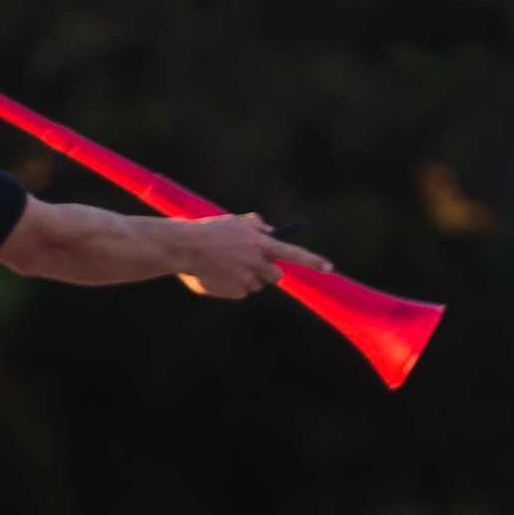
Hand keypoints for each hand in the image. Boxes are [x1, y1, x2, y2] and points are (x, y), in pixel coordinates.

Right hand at [174, 213, 331, 299]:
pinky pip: (240, 292)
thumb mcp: (233, 221)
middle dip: (268, 272)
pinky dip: (232, 286)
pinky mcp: (234, 292)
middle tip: (254, 263)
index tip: (330, 268)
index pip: (294, 254)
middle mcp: (256, 262)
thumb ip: (255, 225)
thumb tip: (269, 229)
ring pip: (256, 285)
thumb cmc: (207, 231)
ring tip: (226, 265)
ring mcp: (245, 279)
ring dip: (248, 278)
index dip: (313, 261)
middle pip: (276, 276)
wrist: (182, 247)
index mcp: (259, 243)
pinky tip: (217, 275)